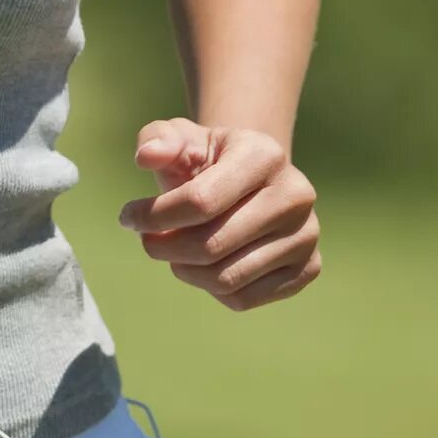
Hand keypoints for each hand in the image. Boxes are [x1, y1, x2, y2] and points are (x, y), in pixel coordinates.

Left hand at [117, 119, 322, 310]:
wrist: (250, 181)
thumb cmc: (206, 161)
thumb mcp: (179, 139)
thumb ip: (157, 139)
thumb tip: (148, 157)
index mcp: (265, 155)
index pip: (201, 201)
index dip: (154, 216)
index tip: (128, 217)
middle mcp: (296, 194)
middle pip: (212, 245)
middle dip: (166, 247)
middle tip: (147, 241)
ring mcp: (306, 235)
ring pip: (226, 278)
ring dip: (184, 269)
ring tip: (173, 251)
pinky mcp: (308, 268)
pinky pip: (244, 298)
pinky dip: (211, 289)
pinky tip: (203, 265)